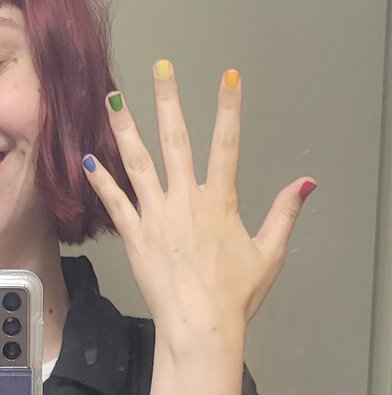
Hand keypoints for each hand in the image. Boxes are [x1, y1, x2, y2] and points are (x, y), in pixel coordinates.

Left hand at [82, 62, 315, 351]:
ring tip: (112, 99)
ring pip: (138, 163)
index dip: (228, 108)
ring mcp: (157, 216)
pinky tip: (88, 158)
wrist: (200, 326)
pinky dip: (101, 180)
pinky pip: (115, 202)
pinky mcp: (135, 236)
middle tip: (161, 69)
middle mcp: (185, 201)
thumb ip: (284, 213)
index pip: (226, 144)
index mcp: (219, 201)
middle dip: (168, 101)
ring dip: (125, 129)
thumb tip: (305, 183)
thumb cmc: (234, 295)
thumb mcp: (268, 253)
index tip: (228, 77)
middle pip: (176, 141)